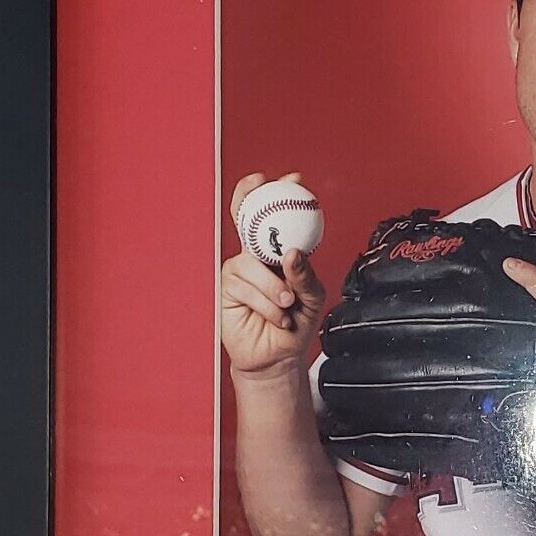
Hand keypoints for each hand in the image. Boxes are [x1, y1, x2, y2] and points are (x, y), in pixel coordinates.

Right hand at [221, 171, 326, 378]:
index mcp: (276, 254)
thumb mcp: (312, 297)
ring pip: (252, 265)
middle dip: (251, 198)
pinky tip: (276, 317)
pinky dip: (266, 303)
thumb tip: (291, 252)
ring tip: (288, 306)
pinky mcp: (224, 290)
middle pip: (245, 220)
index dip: (278, 197)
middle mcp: (254, 258)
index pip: (273, 220)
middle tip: (264, 185)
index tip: (292, 179)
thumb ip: (304, 274)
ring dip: (275, 288)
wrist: (278, 357)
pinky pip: (245, 287)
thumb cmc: (296, 324)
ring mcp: (237, 272)